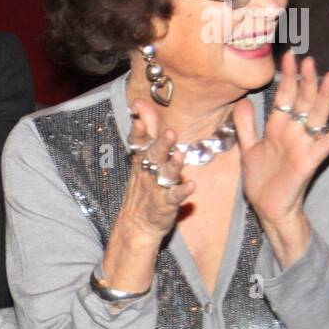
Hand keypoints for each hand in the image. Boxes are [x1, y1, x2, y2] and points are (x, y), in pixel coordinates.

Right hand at [114, 99, 196, 242]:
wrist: (136, 224)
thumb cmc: (143, 187)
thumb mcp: (141, 159)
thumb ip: (145, 131)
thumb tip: (140, 104)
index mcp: (142, 162)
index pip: (138, 144)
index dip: (139, 132)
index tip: (137, 117)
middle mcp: (148, 173)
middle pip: (153, 157)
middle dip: (161, 145)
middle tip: (169, 133)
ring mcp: (157, 189)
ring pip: (165, 175)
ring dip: (173, 166)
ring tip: (180, 156)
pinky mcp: (165, 205)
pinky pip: (174, 197)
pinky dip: (183, 191)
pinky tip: (192, 186)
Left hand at [233, 52, 328, 265]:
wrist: (267, 207)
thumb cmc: (262, 179)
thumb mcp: (249, 149)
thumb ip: (246, 126)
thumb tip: (242, 101)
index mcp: (278, 128)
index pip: (284, 97)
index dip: (287, 78)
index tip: (288, 56)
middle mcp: (294, 133)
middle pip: (302, 102)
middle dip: (305, 81)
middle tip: (309, 59)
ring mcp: (304, 145)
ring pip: (317, 116)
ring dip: (324, 97)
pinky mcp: (309, 162)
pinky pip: (327, 145)